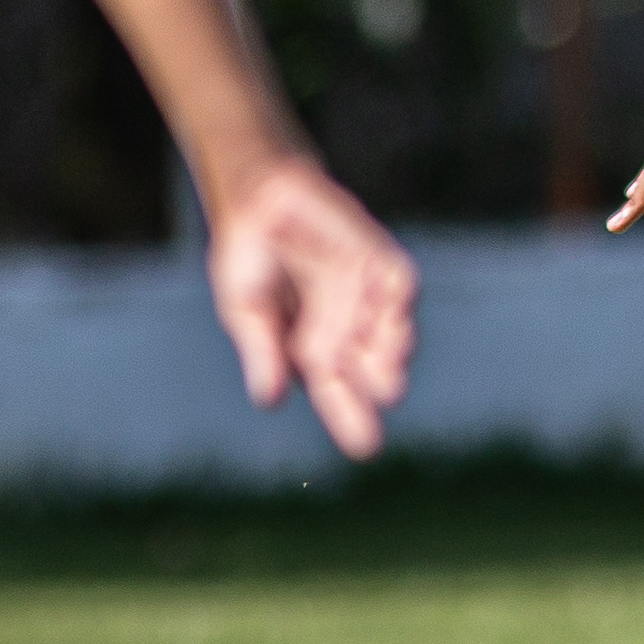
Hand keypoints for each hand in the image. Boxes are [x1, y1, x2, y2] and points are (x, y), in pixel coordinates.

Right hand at [206, 155, 416, 458]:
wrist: (256, 197)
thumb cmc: (247, 259)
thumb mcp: (245, 308)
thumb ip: (262, 349)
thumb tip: (270, 401)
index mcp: (312, 350)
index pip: (336, 392)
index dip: (350, 418)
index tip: (365, 446)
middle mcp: (346, 329)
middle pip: (370, 369)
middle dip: (379, 386)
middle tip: (384, 399)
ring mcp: (365, 295)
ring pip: (391, 333)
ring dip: (393, 352)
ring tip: (392, 374)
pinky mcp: (377, 261)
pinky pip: (398, 285)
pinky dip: (398, 304)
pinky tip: (396, 318)